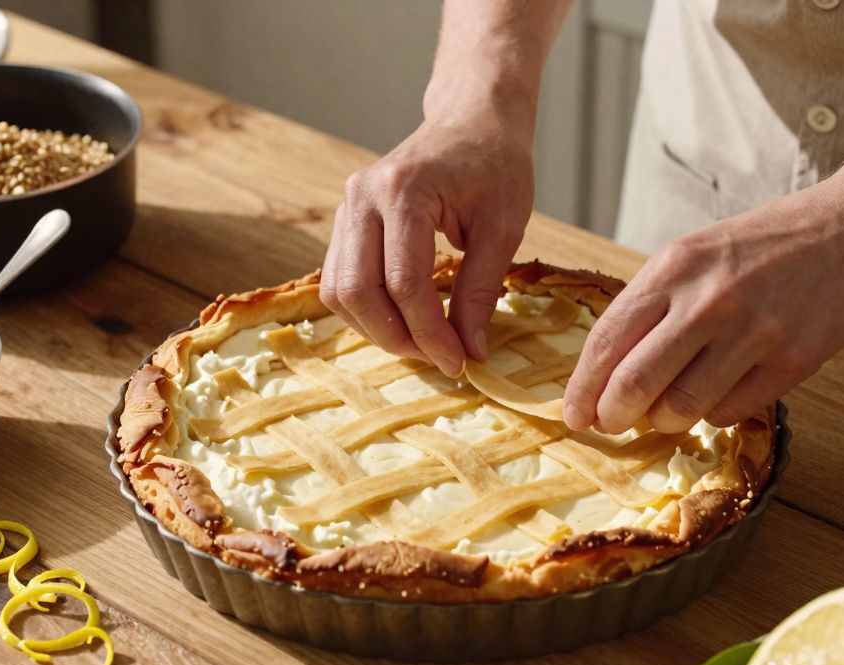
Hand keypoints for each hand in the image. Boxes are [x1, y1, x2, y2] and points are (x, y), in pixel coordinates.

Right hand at [319, 113, 533, 376]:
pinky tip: (403, 319)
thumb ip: (482, 290)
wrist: (472, 122)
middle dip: (397, 336)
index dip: (430, 332)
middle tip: (437, 358)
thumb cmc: (496, 166)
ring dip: (377, 328)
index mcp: (405, 190)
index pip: (405, 282)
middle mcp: (363, 196)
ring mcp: (347, 206)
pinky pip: (340, 278)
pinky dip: (367, 309)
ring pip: (339, 290)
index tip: (459, 362)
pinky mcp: (346, 219)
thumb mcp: (504, 227)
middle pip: (358, 291)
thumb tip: (470, 352)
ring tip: (421, 342)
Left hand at [564, 183, 843, 433]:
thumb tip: (607, 373)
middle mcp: (708, 299)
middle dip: (612, 415)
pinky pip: (728, 412)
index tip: (574, 414)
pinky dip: (713, 412)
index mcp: (674, 267)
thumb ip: (652, 305)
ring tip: (667, 409)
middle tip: (610, 424)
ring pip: (681, 408)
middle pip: (634, 384)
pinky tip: (718, 392)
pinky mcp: (792, 361)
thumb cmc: (763, 245)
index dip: (582, 388)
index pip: (606, 341)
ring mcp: (753, 332)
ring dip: (664, 419)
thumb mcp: (694, 254)